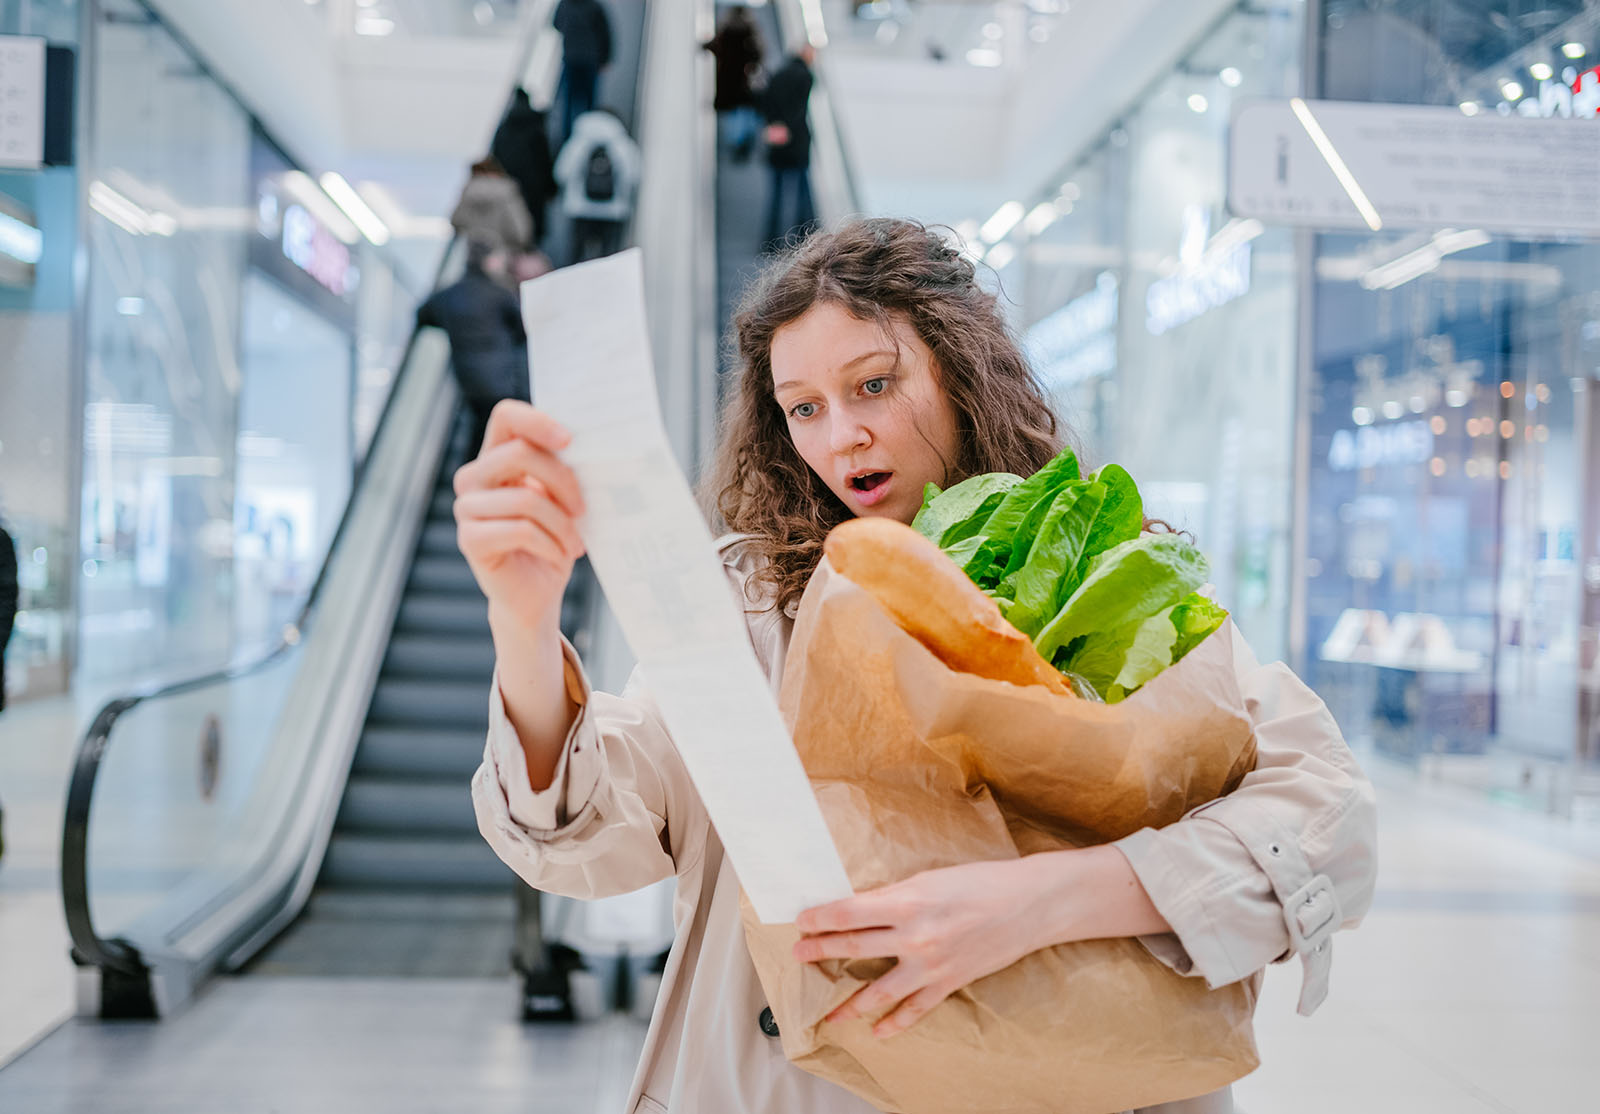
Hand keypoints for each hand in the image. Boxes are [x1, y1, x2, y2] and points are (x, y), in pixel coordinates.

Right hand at [453, 400, 586, 631]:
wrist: (538, 594)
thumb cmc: (553, 541)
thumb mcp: (563, 499)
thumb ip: (563, 469)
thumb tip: (589, 446)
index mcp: (496, 458)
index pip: (506, 417)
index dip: (537, 421)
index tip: (570, 440)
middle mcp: (474, 477)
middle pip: (520, 453)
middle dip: (563, 481)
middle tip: (582, 510)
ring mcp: (466, 508)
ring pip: (525, 498)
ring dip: (561, 524)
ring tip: (574, 543)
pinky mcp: (470, 539)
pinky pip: (521, 530)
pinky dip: (549, 543)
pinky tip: (558, 555)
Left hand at [792, 859, 1045, 1038]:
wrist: (1028, 904)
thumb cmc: (979, 881)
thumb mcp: (929, 878)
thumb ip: (895, 896)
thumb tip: (861, 909)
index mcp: (907, 900)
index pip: (848, 912)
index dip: (820, 918)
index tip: (802, 921)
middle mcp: (914, 935)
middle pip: (854, 947)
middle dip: (821, 951)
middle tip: (798, 954)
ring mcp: (931, 964)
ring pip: (878, 990)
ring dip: (848, 1003)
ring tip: (827, 1012)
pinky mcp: (949, 982)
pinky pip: (914, 1010)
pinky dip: (894, 1024)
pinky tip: (877, 1032)